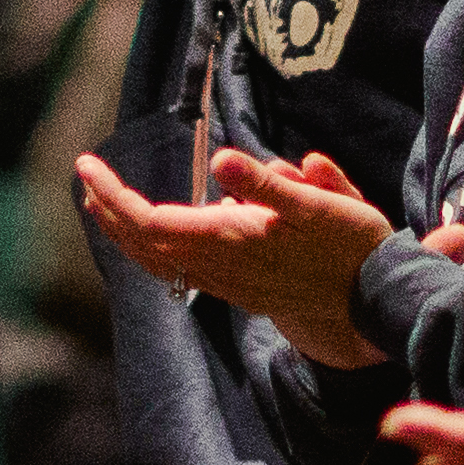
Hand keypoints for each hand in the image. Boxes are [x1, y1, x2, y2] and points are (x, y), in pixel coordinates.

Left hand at [73, 144, 392, 368]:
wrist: (376, 304)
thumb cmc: (354, 246)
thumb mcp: (322, 205)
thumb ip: (269, 183)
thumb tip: (222, 160)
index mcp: (234, 240)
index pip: (151, 221)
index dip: (113, 196)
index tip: (87, 166)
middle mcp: (222, 266)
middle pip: (143, 244)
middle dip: (109, 211)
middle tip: (87, 177)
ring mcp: (227, 282)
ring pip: (158, 261)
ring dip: (125, 232)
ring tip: (103, 204)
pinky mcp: (238, 289)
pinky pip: (177, 270)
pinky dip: (151, 249)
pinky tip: (151, 235)